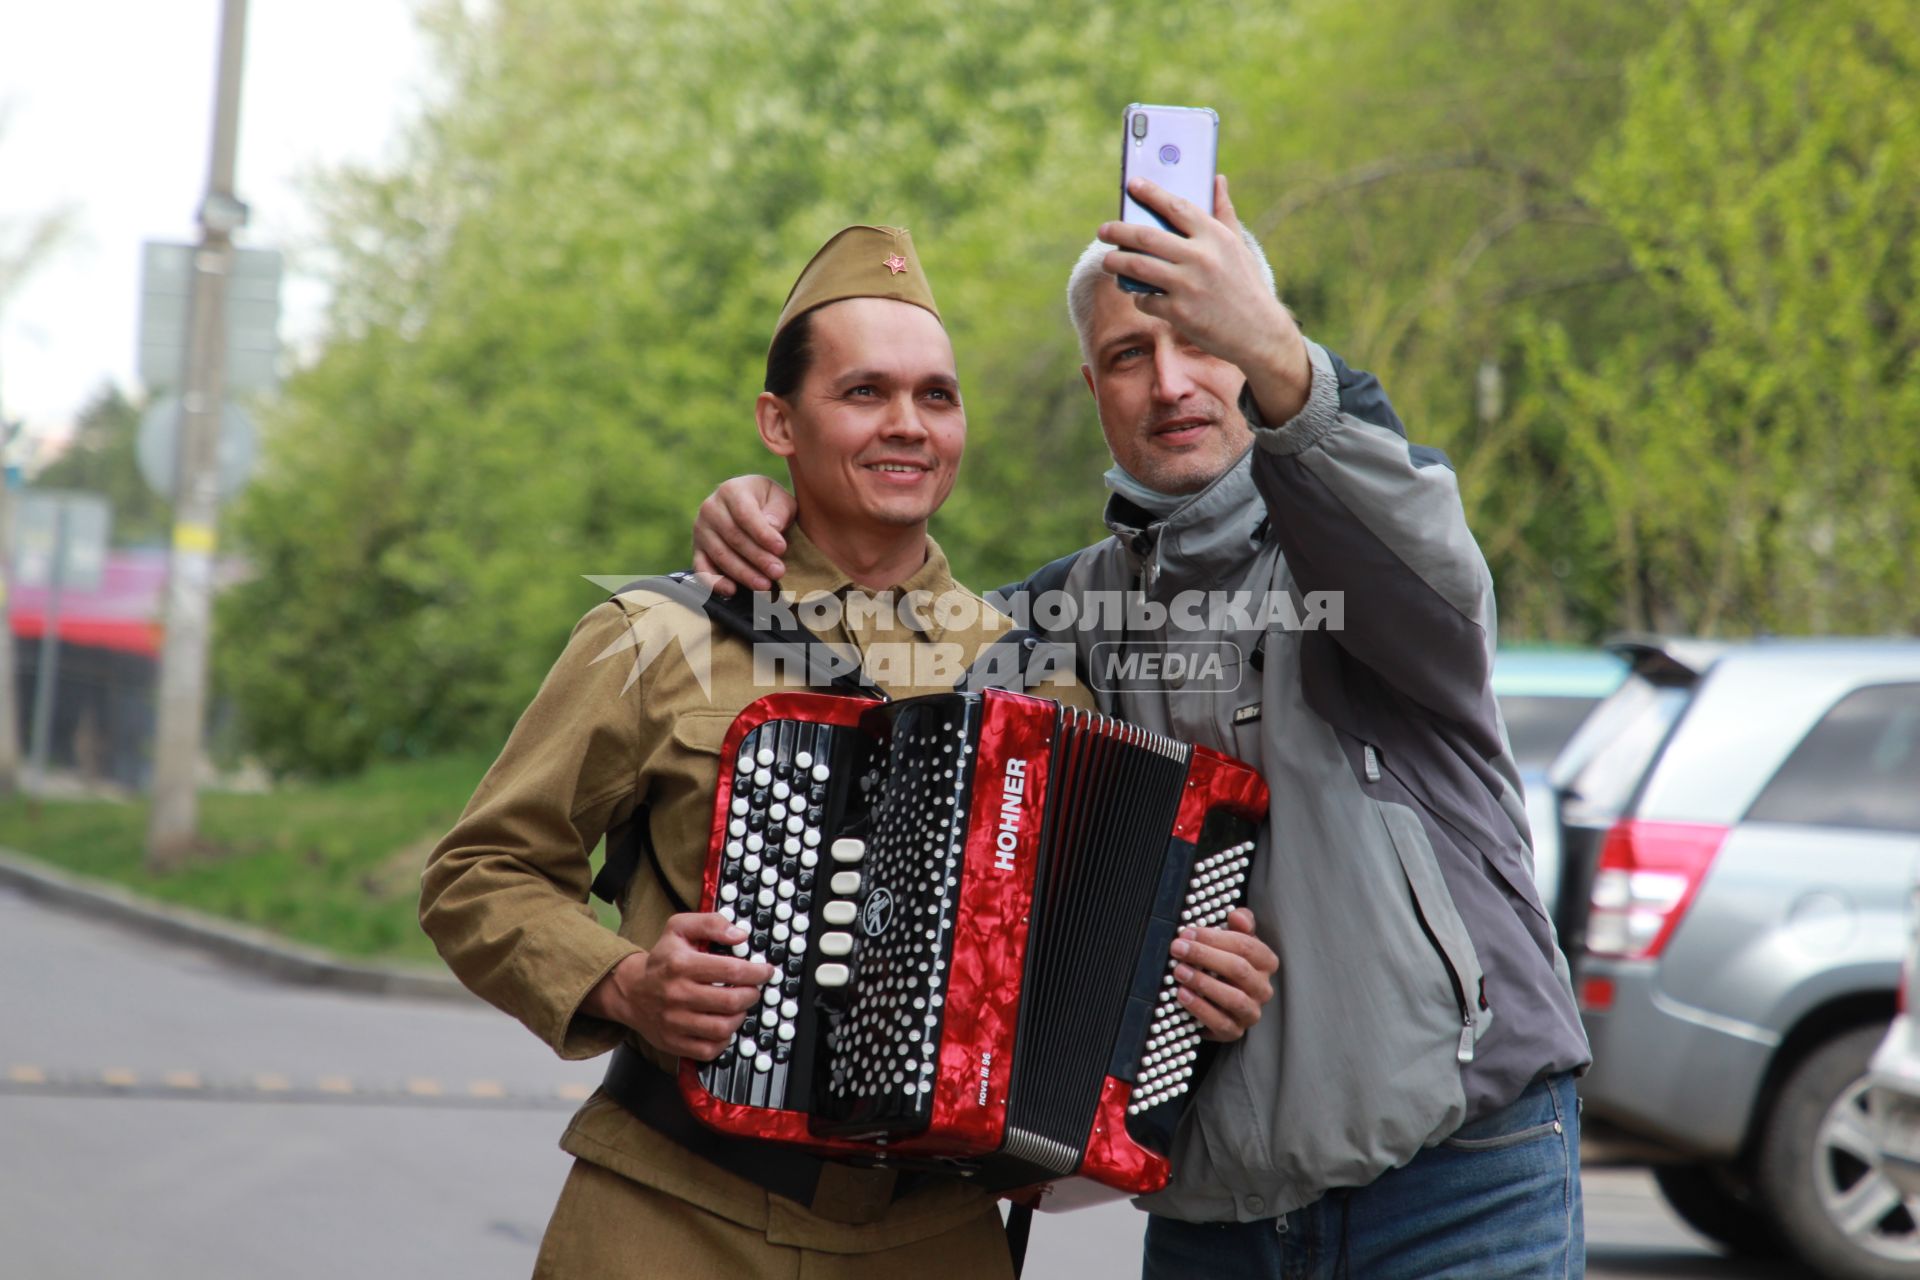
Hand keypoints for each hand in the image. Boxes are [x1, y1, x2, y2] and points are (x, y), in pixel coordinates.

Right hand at [582, 913, 774, 1059]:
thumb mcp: (679, 928)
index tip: (765, 971)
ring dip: (739, 1017)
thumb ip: (710, 923)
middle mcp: (677, 994)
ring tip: (738, 1006)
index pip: (731, 970)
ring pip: (723, 1028)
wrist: (631, 991)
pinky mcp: (673, 1042)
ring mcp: (674, 1022)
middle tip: (753, 989)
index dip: (756, 972)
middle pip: (731, 1001)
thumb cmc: (662, 960)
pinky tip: (723, 1025)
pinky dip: (723, 1039)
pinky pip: (709, 1049)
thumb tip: (739, 935)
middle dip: (751, 994)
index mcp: (681, 965)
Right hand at [693, 475, 797, 595]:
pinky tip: (732, 591)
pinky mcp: (697, 549)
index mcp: (731, 491)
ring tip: (765, 585)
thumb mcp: (780, 500)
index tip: (782, 549)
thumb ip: (779, 511)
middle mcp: (710, 508)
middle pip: (733, 537)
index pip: (745, 515)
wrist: (750, 506)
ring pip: (720, 555)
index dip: (763, 534)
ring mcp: (701, 529)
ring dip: (743, 573)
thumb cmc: (769, 505)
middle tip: (778, 572)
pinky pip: (701, 568)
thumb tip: (772, 526)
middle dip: (758, 558)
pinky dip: (715, 582)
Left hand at [1097, 175, 1311, 421]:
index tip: (1133, 185)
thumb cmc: (1245, 285)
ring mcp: (1188, 285)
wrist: (1258, 333)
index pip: (1176, 207)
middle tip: (1104, 230)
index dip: (1151, 194)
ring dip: (1116, 262)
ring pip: (1137, 267)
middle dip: (1118, 231)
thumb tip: (1217, 179)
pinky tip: (1138, 294)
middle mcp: (1200, 257)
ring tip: (1107, 261)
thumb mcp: (1238, 246)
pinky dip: (1138, 296)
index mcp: (1215, 237)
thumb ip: (1224, 212)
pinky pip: (1144, 299)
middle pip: (1146, 236)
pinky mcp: (1179, 312)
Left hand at [1171, 906, 1277, 1041]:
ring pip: (1234, 998)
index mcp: (1266, 962)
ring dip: (1203, 983)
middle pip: (1238, 969)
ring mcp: (1251, 1012)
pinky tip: (1182, 994)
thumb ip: (1239, 924)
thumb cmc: (1226, 964)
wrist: (1219, 1001)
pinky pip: (1220, 1022)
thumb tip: (1237, 915)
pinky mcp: (1235, 1031)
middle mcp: (1263, 988)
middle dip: (1204, 956)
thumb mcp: (1234, 940)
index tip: (1188, 932)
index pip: (1246, 945)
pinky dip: (1199, 1008)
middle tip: (1178, 948)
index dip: (1214, 937)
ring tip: (1179, 971)